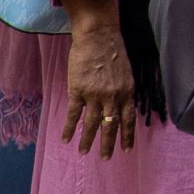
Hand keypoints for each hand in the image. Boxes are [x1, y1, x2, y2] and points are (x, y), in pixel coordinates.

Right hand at [63, 0, 140, 157]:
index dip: (127, 136)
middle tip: (105, 158)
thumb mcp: (126, 71)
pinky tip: (65, 139)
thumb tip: (123, 106)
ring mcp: (94, 95)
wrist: (98, 34)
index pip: (128, 119)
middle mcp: (113, 96)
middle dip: (108, 144)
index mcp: (127, 91)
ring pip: (91, 124)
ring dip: (87, 140)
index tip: (127, 150)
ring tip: (84, 152)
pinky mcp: (78, 91)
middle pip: (110, 126)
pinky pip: (72, 115)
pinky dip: (68, 128)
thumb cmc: (113, 49)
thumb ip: (124, 90)